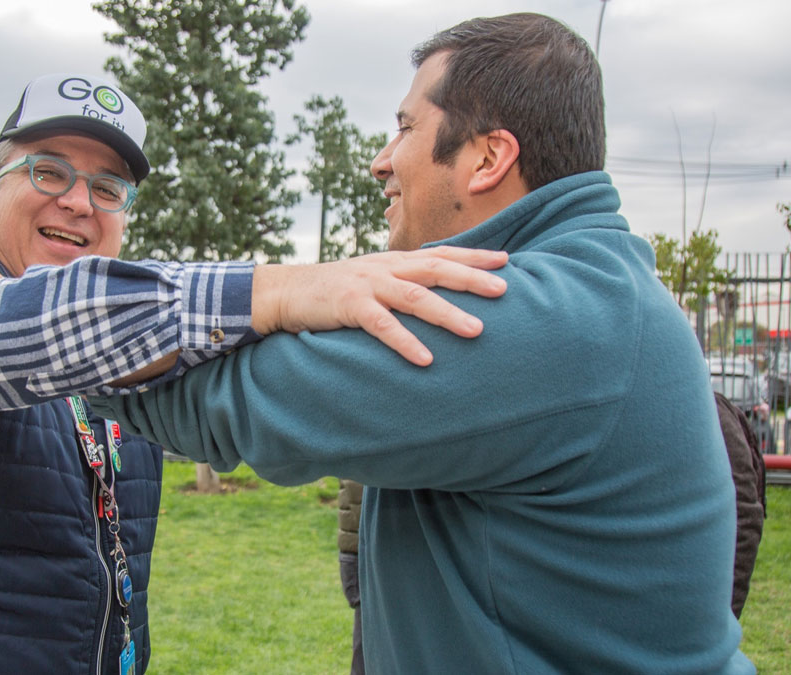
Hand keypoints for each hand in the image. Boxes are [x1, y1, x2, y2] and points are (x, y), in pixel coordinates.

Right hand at [252, 246, 507, 365]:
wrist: (284, 291)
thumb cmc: (332, 292)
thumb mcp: (371, 281)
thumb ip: (400, 284)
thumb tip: (435, 298)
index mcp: (393, 261)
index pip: (440, 253)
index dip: (473, 255)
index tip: (507, 259)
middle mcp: (385, 267)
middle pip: (436, 268)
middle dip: (472, 277)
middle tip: (505, 289)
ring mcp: (367, 284)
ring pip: (414, 296)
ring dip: (447, 313)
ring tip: (477, 330)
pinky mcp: (348, 305)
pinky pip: (381, 325)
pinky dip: (404, 341)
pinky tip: (425, 358)